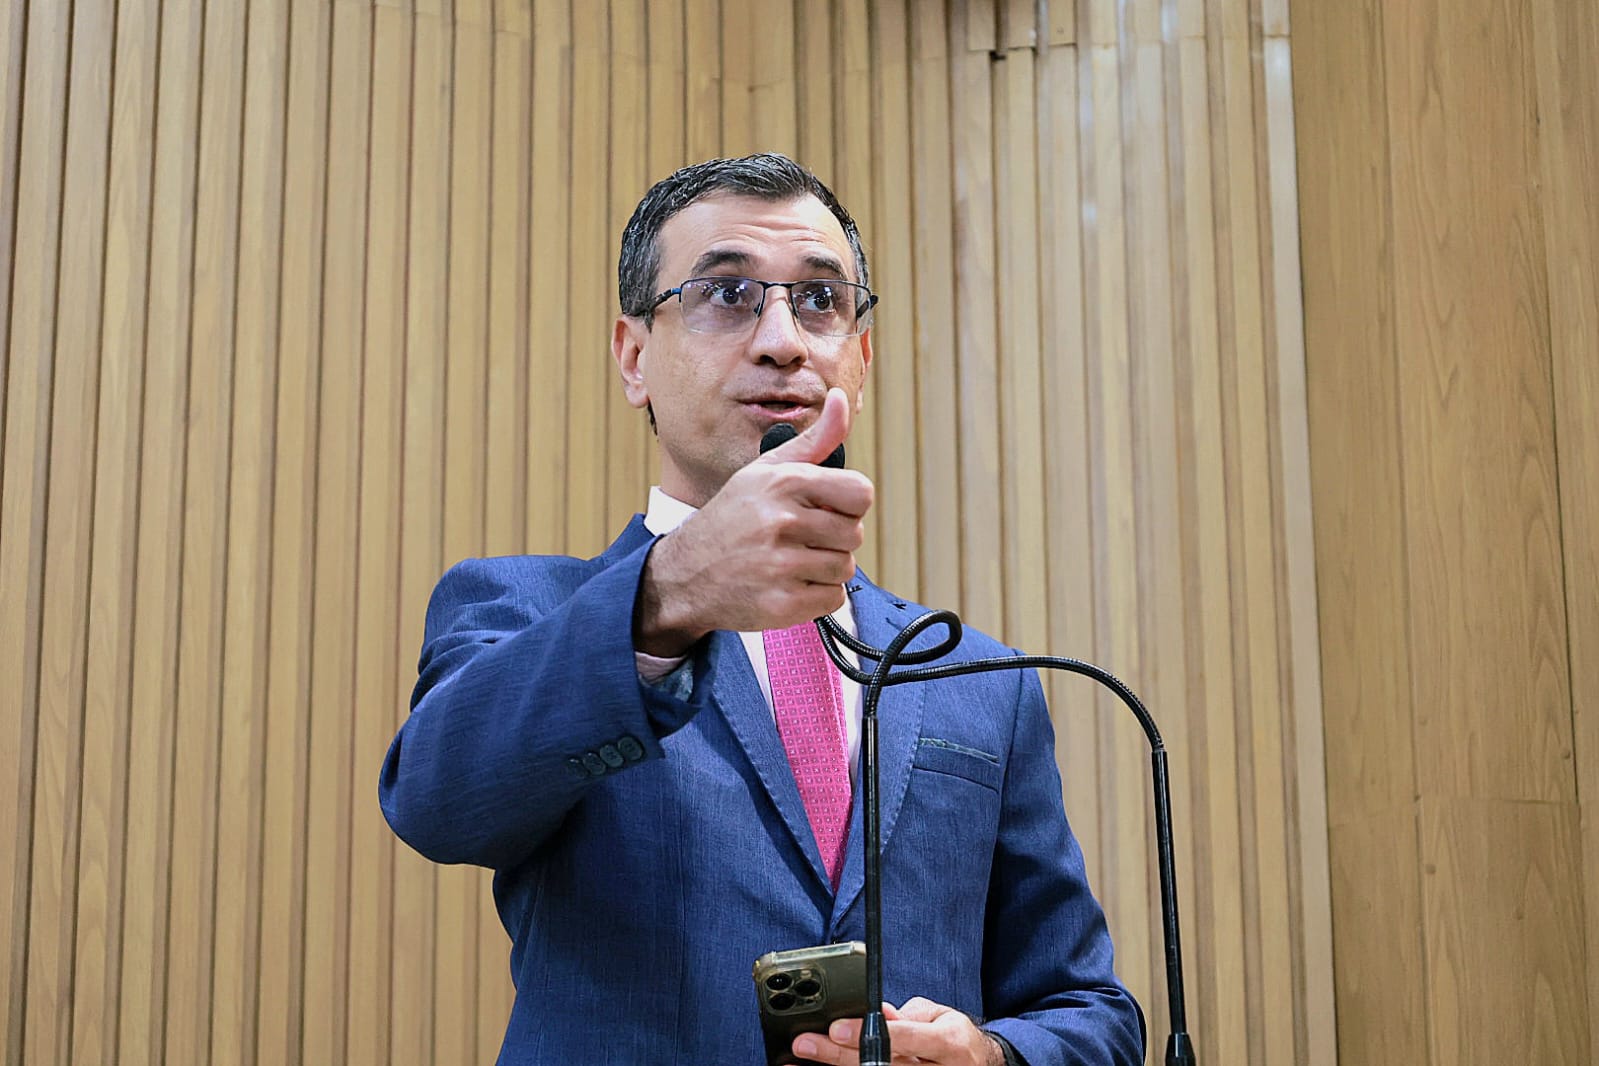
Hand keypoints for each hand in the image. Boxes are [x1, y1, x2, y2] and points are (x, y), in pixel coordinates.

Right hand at [635, 388, 874, 653]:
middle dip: (833, 539)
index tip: (822, 509)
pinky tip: (787, 584)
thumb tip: (843, 399)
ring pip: (844, 568)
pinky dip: (816, 596)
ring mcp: (781, 565)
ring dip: (824, 568)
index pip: (860, 493)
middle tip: (797, 539)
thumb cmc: (733, 517)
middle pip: (854, 534)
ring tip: (790, 561)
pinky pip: (833, 598)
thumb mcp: (766, 470)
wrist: (685, 573)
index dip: (846, 504)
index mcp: (784, 483)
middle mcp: (782, 521)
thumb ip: (814, 439)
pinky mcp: (783, 604)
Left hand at [792, 999, 1006, 1065]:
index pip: (901, 1038)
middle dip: (838, 1055)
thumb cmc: (954, 1038)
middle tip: (806, 1043)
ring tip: (802, 1062)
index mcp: (949, 1043)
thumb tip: (874, 1014)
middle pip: (881, 1065)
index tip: (835, 1028)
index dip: (865, 1033)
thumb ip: (907, 1017)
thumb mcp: (940, 1017)